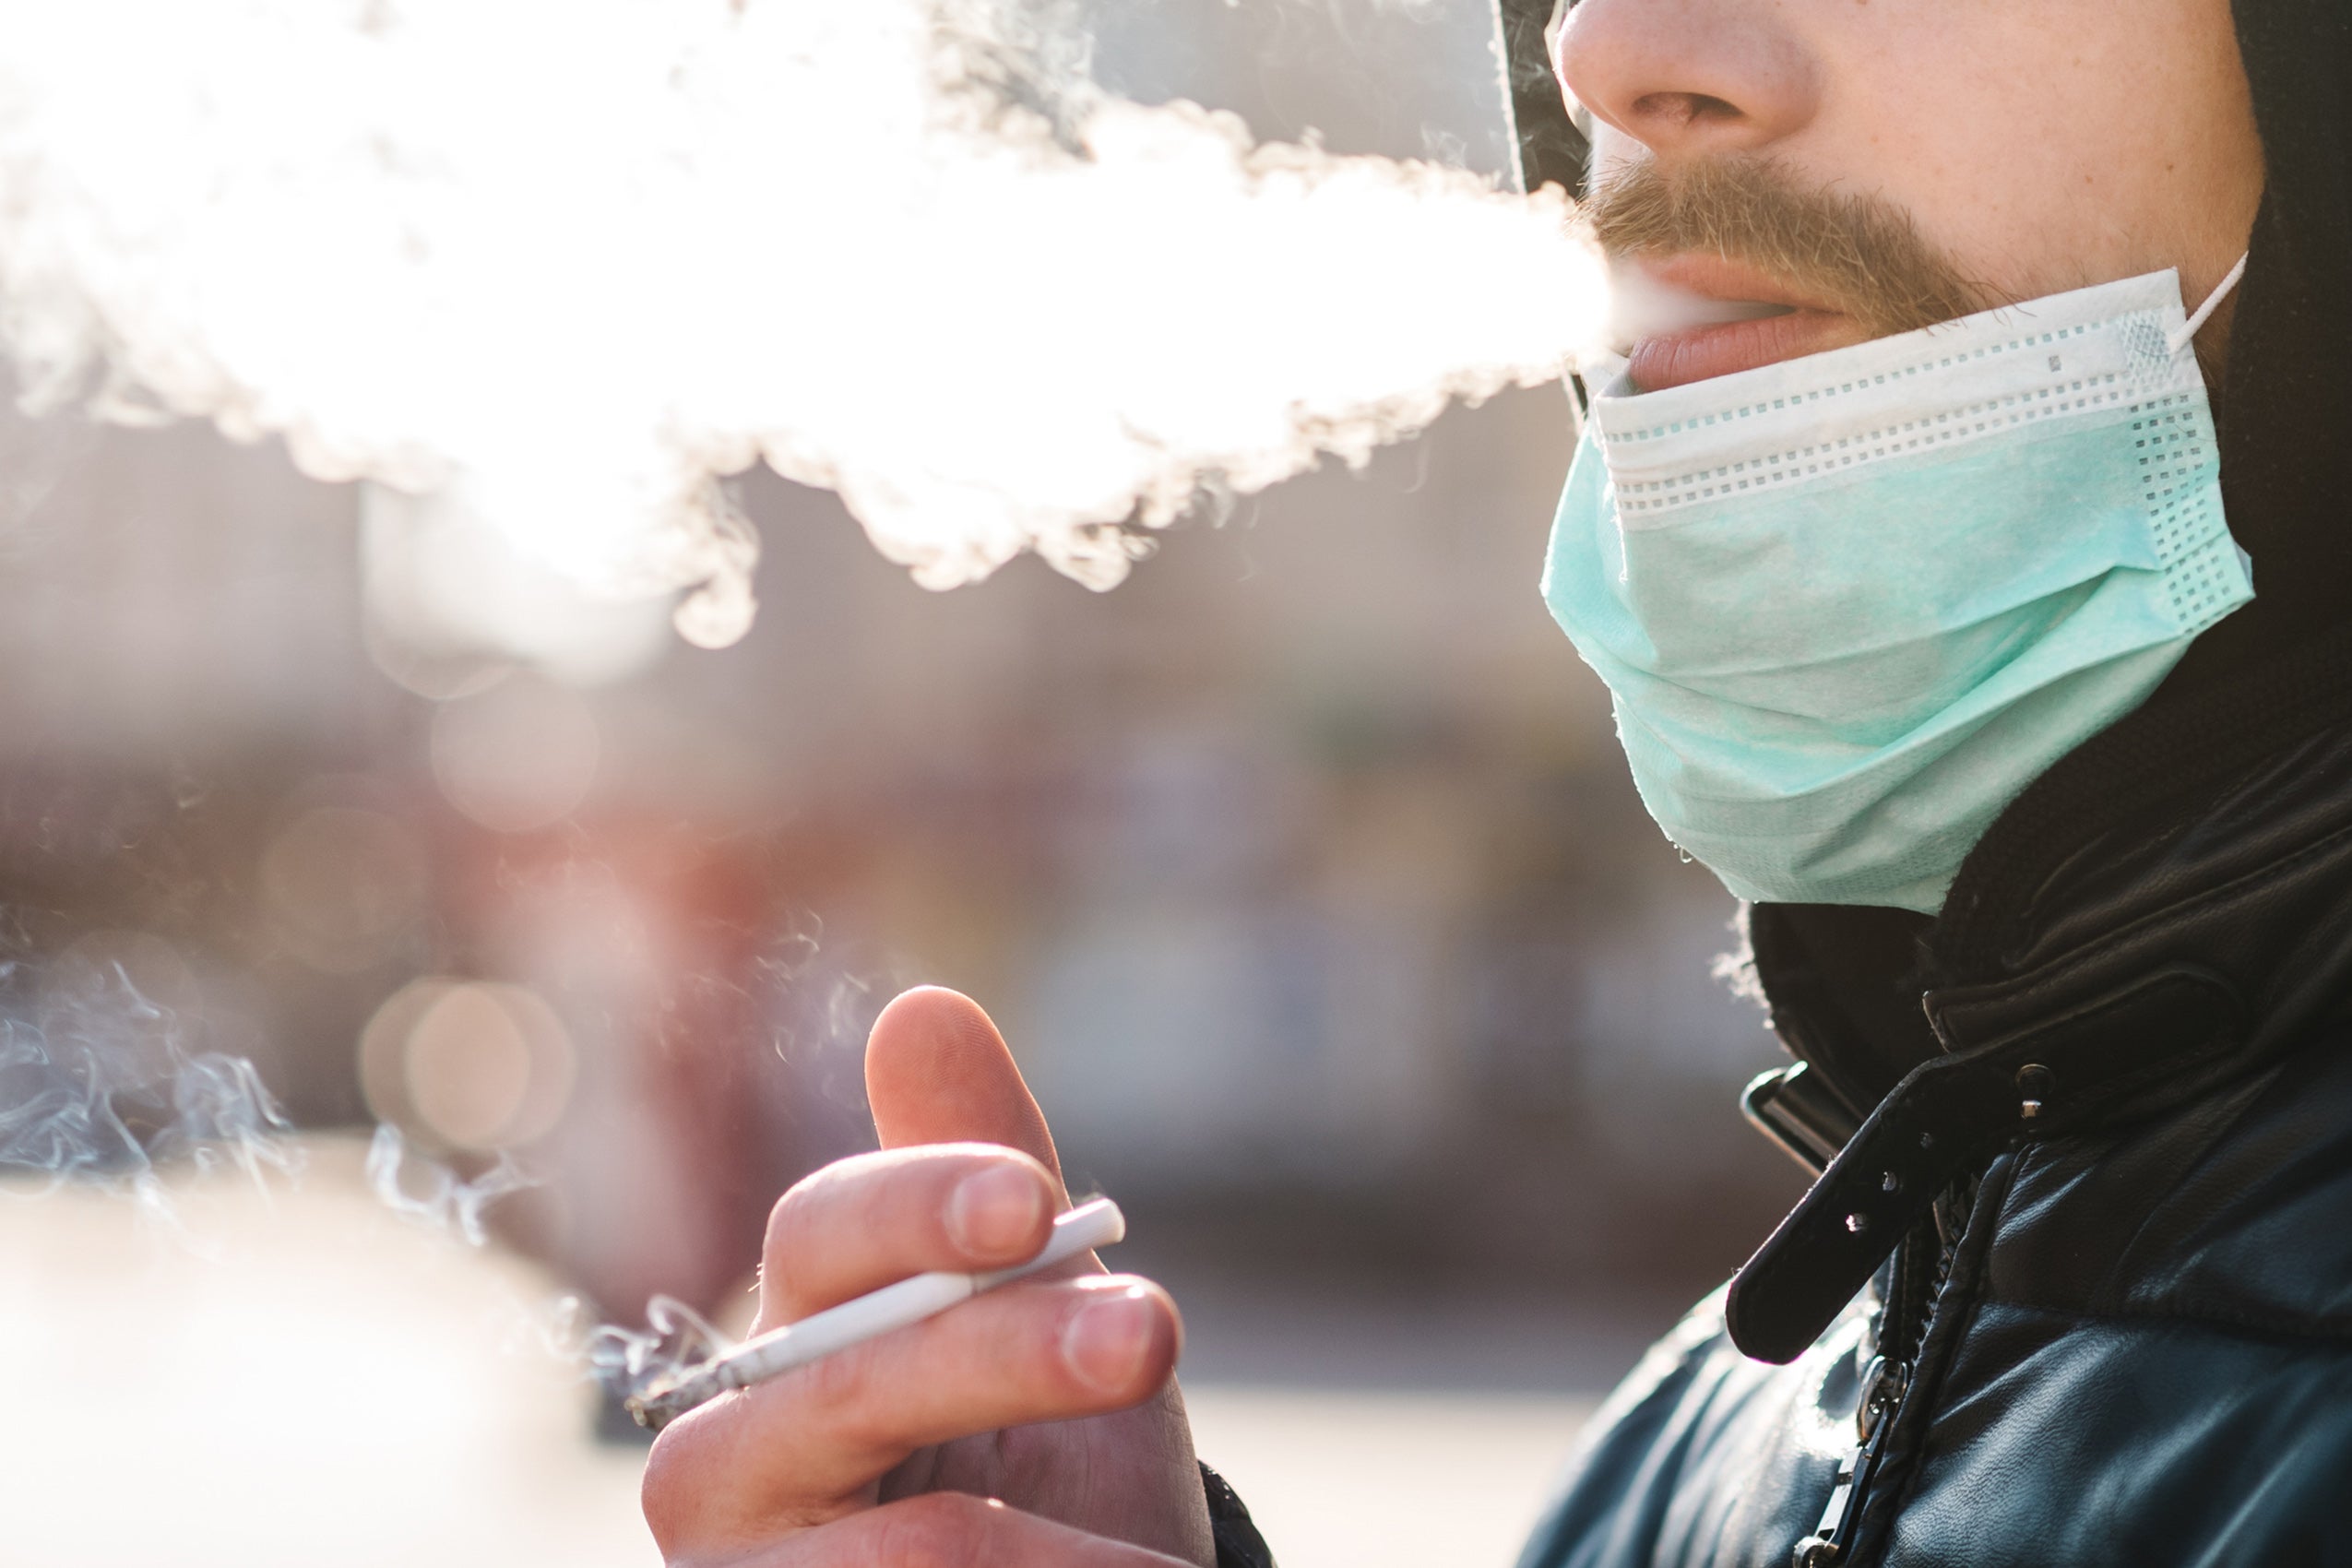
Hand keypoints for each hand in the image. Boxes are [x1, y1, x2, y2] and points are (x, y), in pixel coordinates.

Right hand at [642, 987, 1217, 1566]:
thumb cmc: (1057, 1475)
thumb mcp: (1049, 1325)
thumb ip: (986, 1184)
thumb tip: (921, 1006)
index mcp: (788, 1342)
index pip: (818, 1239)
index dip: (920, 1206)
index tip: (1036, 1201)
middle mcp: (722, 1463)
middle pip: (854, 1379)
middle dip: (1014, 1353)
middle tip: (1150, 1335)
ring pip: (909, 1544)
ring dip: (1061, 1541)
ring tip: (1146, 1560)